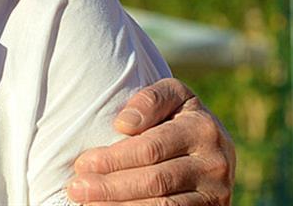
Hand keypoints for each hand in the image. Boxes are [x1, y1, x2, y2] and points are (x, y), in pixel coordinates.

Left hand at [66, 78, 234, 205]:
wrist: (215, 153)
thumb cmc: (180, 119)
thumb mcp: (173, 97)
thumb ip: (151, 100)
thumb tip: (124, 124)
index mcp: (202, 128)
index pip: (151, 147)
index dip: (114, 158)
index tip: (83, 163)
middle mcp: (214, 163)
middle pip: (154, 181)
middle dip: (110, 186)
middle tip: (76, 188)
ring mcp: (216, 194)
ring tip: (87, 204)